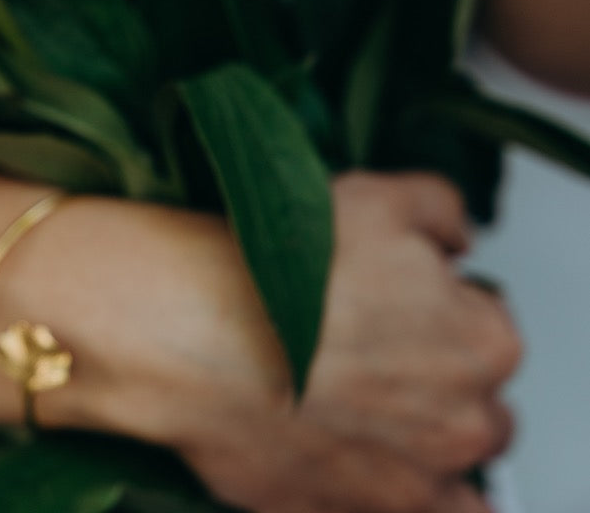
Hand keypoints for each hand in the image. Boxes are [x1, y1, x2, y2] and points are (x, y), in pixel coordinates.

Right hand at [32, 174, 518, 512]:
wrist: (198, 338)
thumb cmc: (281, 274)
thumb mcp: (374, 197)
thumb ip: (440, 211)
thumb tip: (457, 236)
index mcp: (482, 342)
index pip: (483, 325)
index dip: (435, 306)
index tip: (394, 299)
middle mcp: (465, 422)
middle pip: (475, 403)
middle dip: (434, 379)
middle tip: (368, 350)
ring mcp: (415, 483)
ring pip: (452, 475)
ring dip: (422, 447)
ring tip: (358, 410)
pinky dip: (392, 495)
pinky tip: (354, 457)